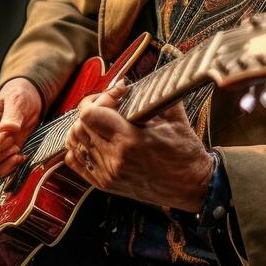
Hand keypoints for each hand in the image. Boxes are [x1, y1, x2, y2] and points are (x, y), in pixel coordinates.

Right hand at [0, 78, 42, 179]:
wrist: (27, 105)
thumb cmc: (19, 99)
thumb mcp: (18, 100)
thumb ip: (13, 113)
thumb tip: (8, 128)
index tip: (11, 136)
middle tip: (15, 145)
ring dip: (3, 167)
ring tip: (18, 154)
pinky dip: (6, 171)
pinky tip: (19, 159)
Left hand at [64, 83, 214, 212]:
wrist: (191, 186)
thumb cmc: (185, 153)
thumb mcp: (174, 118)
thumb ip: (153, 95)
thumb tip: (137, 79)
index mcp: (130, 140)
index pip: (89, 114)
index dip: (98, 98)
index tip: (116, 95)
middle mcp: (114, 158)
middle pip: (79, 125)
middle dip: (92, 109)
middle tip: (108, 106)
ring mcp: (107, 173)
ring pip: (74, 142)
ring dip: (83, 128)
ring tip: (100, 122)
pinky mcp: (105, 184)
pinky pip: (75, 162)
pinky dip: (79, 147)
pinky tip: (94, 140)